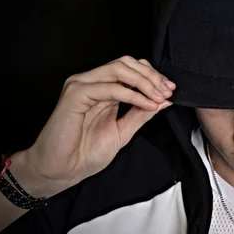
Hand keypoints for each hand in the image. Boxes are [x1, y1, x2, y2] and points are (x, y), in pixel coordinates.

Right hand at [23, 56, 174, 192]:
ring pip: (118, 69)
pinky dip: (131, 94)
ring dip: (144, 82)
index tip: (171, 90)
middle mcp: (91, 82)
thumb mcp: (124, 130)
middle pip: (126, 63)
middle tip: (167, 91)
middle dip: (151, 76)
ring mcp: (81, 86)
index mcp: (103, 89)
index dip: (153, 75)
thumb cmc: (86, 152)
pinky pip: (109, 88)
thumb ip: (142, 113)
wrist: (63, 170)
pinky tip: (146, 104)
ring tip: (158, 97)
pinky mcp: (75, 95)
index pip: (131, 68)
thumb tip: (165, 99)